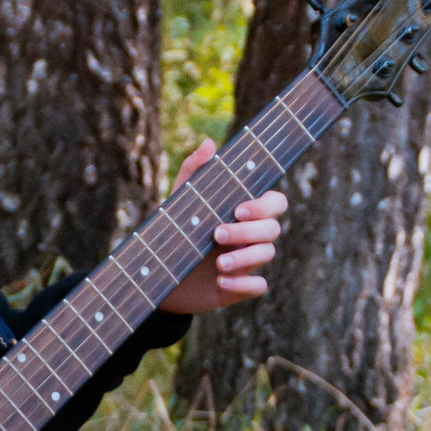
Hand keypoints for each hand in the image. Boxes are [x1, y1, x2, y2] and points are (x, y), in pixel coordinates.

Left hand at [159, 139, 289, 313]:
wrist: (156, 271)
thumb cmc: (176, 229)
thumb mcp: (181, 199)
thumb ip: (194, 170)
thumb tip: (209, 143)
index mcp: (243, 212)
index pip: (275, 202)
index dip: (265, 206)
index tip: (238, 209)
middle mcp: (250, 235)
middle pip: (273, 229)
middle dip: (249, 231)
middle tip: (217, 233)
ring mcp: (247, 261)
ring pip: (268, 255)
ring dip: (245, 257)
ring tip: (218, 262)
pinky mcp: (239, 286)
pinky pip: (259, 286)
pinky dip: (244, 284)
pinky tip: (221, 280)